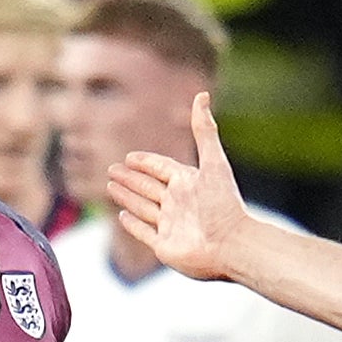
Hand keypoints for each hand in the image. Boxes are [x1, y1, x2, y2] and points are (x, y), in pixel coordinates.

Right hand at [106, 93, 248, 281]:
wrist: (231, 245)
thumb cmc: (224, 204)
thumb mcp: (213, 162)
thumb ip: (204, 130)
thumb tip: (202, 94)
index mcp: (188, 183)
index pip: (161, 168)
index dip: (146, 162)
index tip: (130, 157)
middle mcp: (178, 204)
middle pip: (148, 187)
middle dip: (130, 178)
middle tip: (111, 169)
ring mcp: (170, 226)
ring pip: (142, 207)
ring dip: (127, 197)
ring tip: (110, 186)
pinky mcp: (165, 247)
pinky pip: (144, 232)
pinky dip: (132, 224)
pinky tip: (122, 215)